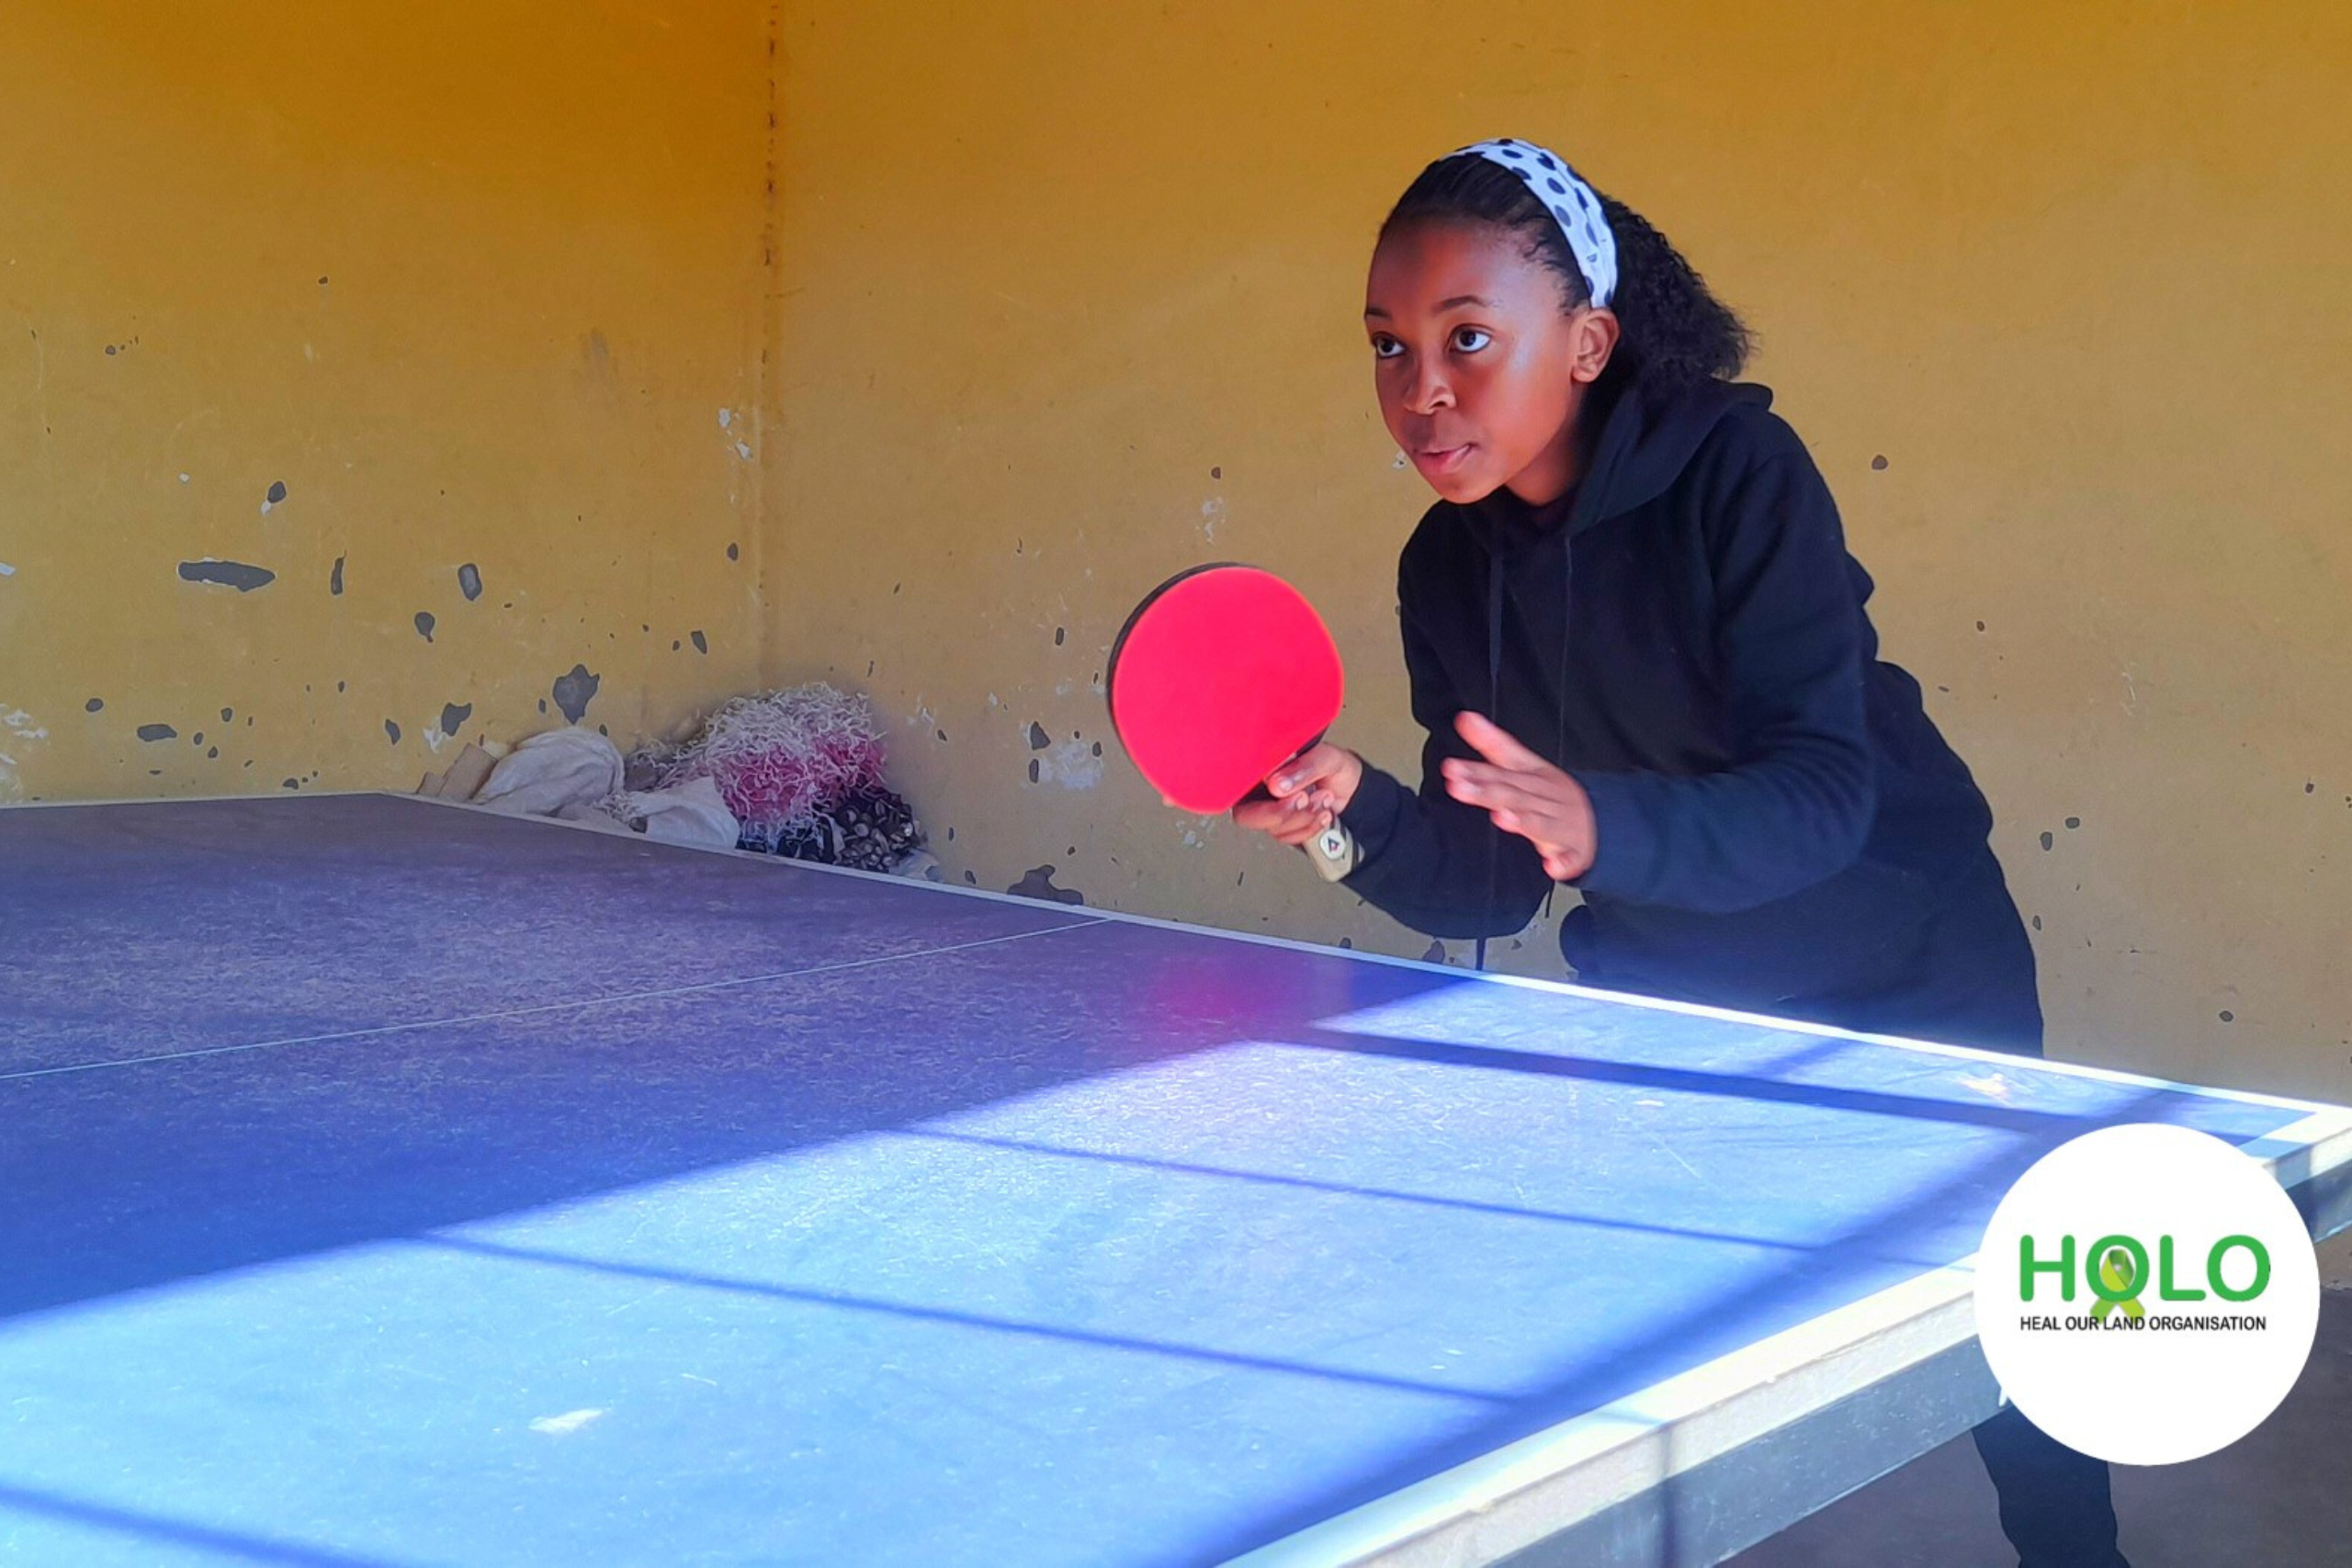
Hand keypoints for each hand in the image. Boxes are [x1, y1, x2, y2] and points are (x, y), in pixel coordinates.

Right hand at [1231, 743, 1362, 848]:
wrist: (1353, 791)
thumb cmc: (1337, 769)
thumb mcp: (1327, 758)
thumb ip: (1303, 767)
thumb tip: (1277, 783)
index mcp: (1265, 765)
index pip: (1240, 782)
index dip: (1255, 790)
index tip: (1279, 787)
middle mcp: (1261, 790)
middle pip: (1247, 814)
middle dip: (1280, 813)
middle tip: (1303, 798)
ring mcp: (1270, 811)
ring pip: (1271, 829)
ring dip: (1303, 817)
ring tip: (1322, 799)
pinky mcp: (1284, 828)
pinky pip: (1288, 838)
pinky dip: (1309, 827)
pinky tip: (1322, 812)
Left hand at [1441, 712, 1595, 880]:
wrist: (1603, 819)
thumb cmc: (1553, 793)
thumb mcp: (1526, 765)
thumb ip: (1494, 744)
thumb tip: (1464, 718)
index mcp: (1535, 777)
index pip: (1503, 771)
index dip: (1477, 770)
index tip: (1451, 768)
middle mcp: (1546, 798)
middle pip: (1514, 795)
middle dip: (1487, 792)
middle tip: (1458, 787)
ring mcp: (1561, 825)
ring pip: (1540, 824)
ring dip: (1523, 821)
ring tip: (1502, 816)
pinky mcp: (1574, 851)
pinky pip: (1570, 859)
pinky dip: (1563, 863)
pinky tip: (1551, 867)